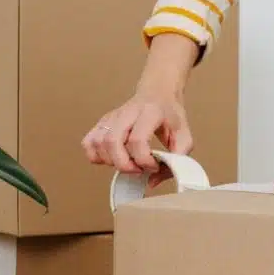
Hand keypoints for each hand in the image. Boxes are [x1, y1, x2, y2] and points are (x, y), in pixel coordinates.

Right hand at [82, 33, 198, 183]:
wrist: (158, 92)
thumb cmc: (170, 116)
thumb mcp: (184, 137)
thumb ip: (177, 160)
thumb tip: (152, 181)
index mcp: (150, 113)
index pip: (137, 139)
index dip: (144, 160)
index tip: (154, 166)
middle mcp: (127, 112)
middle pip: (113, 141)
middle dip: (124, 164)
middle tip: (137, 169)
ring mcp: (112, 116)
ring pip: (98, 143)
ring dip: (111, 161)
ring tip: (127, 163)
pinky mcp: (102, 122)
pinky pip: (88, 142)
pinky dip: (95, 156)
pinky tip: (111, 158)